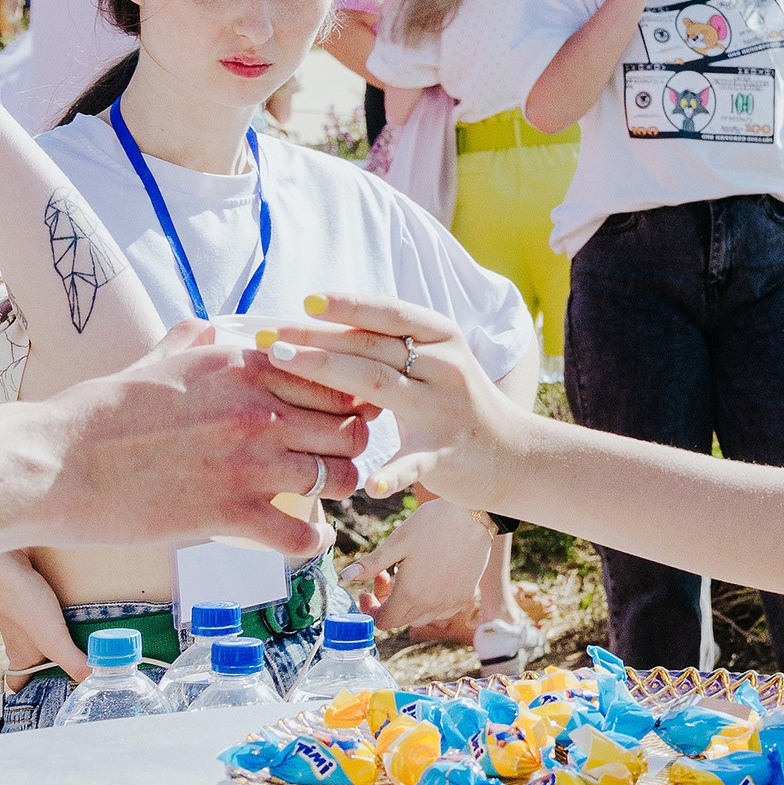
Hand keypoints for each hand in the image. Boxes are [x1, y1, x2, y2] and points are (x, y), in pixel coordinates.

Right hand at [0, 321, 368, 554]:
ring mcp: (247, 463)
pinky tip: (300, 542)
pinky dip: (309, 542)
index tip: (336, 420)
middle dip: (349, 448)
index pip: (335, 381)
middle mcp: (258, 410)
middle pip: (352, 430)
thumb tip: (202, 327)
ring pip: (340, 479)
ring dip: (335, 493)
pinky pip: (301, 535)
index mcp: (244, 368)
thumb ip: (189, 344)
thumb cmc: (97, 414)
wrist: (52, 463)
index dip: (345, 404)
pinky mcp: (228, 514)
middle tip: (332, 462)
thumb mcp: (152, 364)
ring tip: (318, 500)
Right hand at [0, 551, 91, 684]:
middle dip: (62, 663)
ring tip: (102, 638)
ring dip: (71, 634)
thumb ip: (72, 660)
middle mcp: (24, 638)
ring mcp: (31, 615)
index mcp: (22, 655)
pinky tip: (95, 606)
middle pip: (40, 659)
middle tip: (92, 665)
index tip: (58, 698)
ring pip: (51, 632)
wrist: (3, 557)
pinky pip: (56, 607)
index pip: (20, 685)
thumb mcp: (51, 638)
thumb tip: (96, 680)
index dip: (33, 694)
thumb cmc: (19, 601)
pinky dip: (72, 609)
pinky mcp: (38, 593)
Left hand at [266, 293, 533, 511]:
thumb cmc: (455, 402)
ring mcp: (445, 411)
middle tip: (270, 338)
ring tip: (285, 367)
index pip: (389, 314)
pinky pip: (412, 462)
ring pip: (379, 387)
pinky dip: (389, 474)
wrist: (512, 453)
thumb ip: (389, 347)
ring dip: (327, 376)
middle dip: (317, 339)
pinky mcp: (443, 455)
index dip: (347, 306)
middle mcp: (445, 367)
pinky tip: (366, 484)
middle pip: (372, 348)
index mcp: (443, 339)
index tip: (305, 301)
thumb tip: (323, 325)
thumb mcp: (433, 363)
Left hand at [339, 496, 491, 632]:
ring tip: (408, 574)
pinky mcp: (466, 595)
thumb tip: (345, 577)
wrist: (474, 514)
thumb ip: (370, 564)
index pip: (383, 622)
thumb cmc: (433, 523)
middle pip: (400, 620)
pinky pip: (441, 610)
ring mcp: (452, 602)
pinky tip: (430, 577)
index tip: (366, 592)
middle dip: (387, 603)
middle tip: (385, 575)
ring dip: (409, 604)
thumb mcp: (397, 541)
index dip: (370, 610)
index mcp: (410, 593)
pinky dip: (430, 602)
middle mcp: (432, 604)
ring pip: (421, 617)